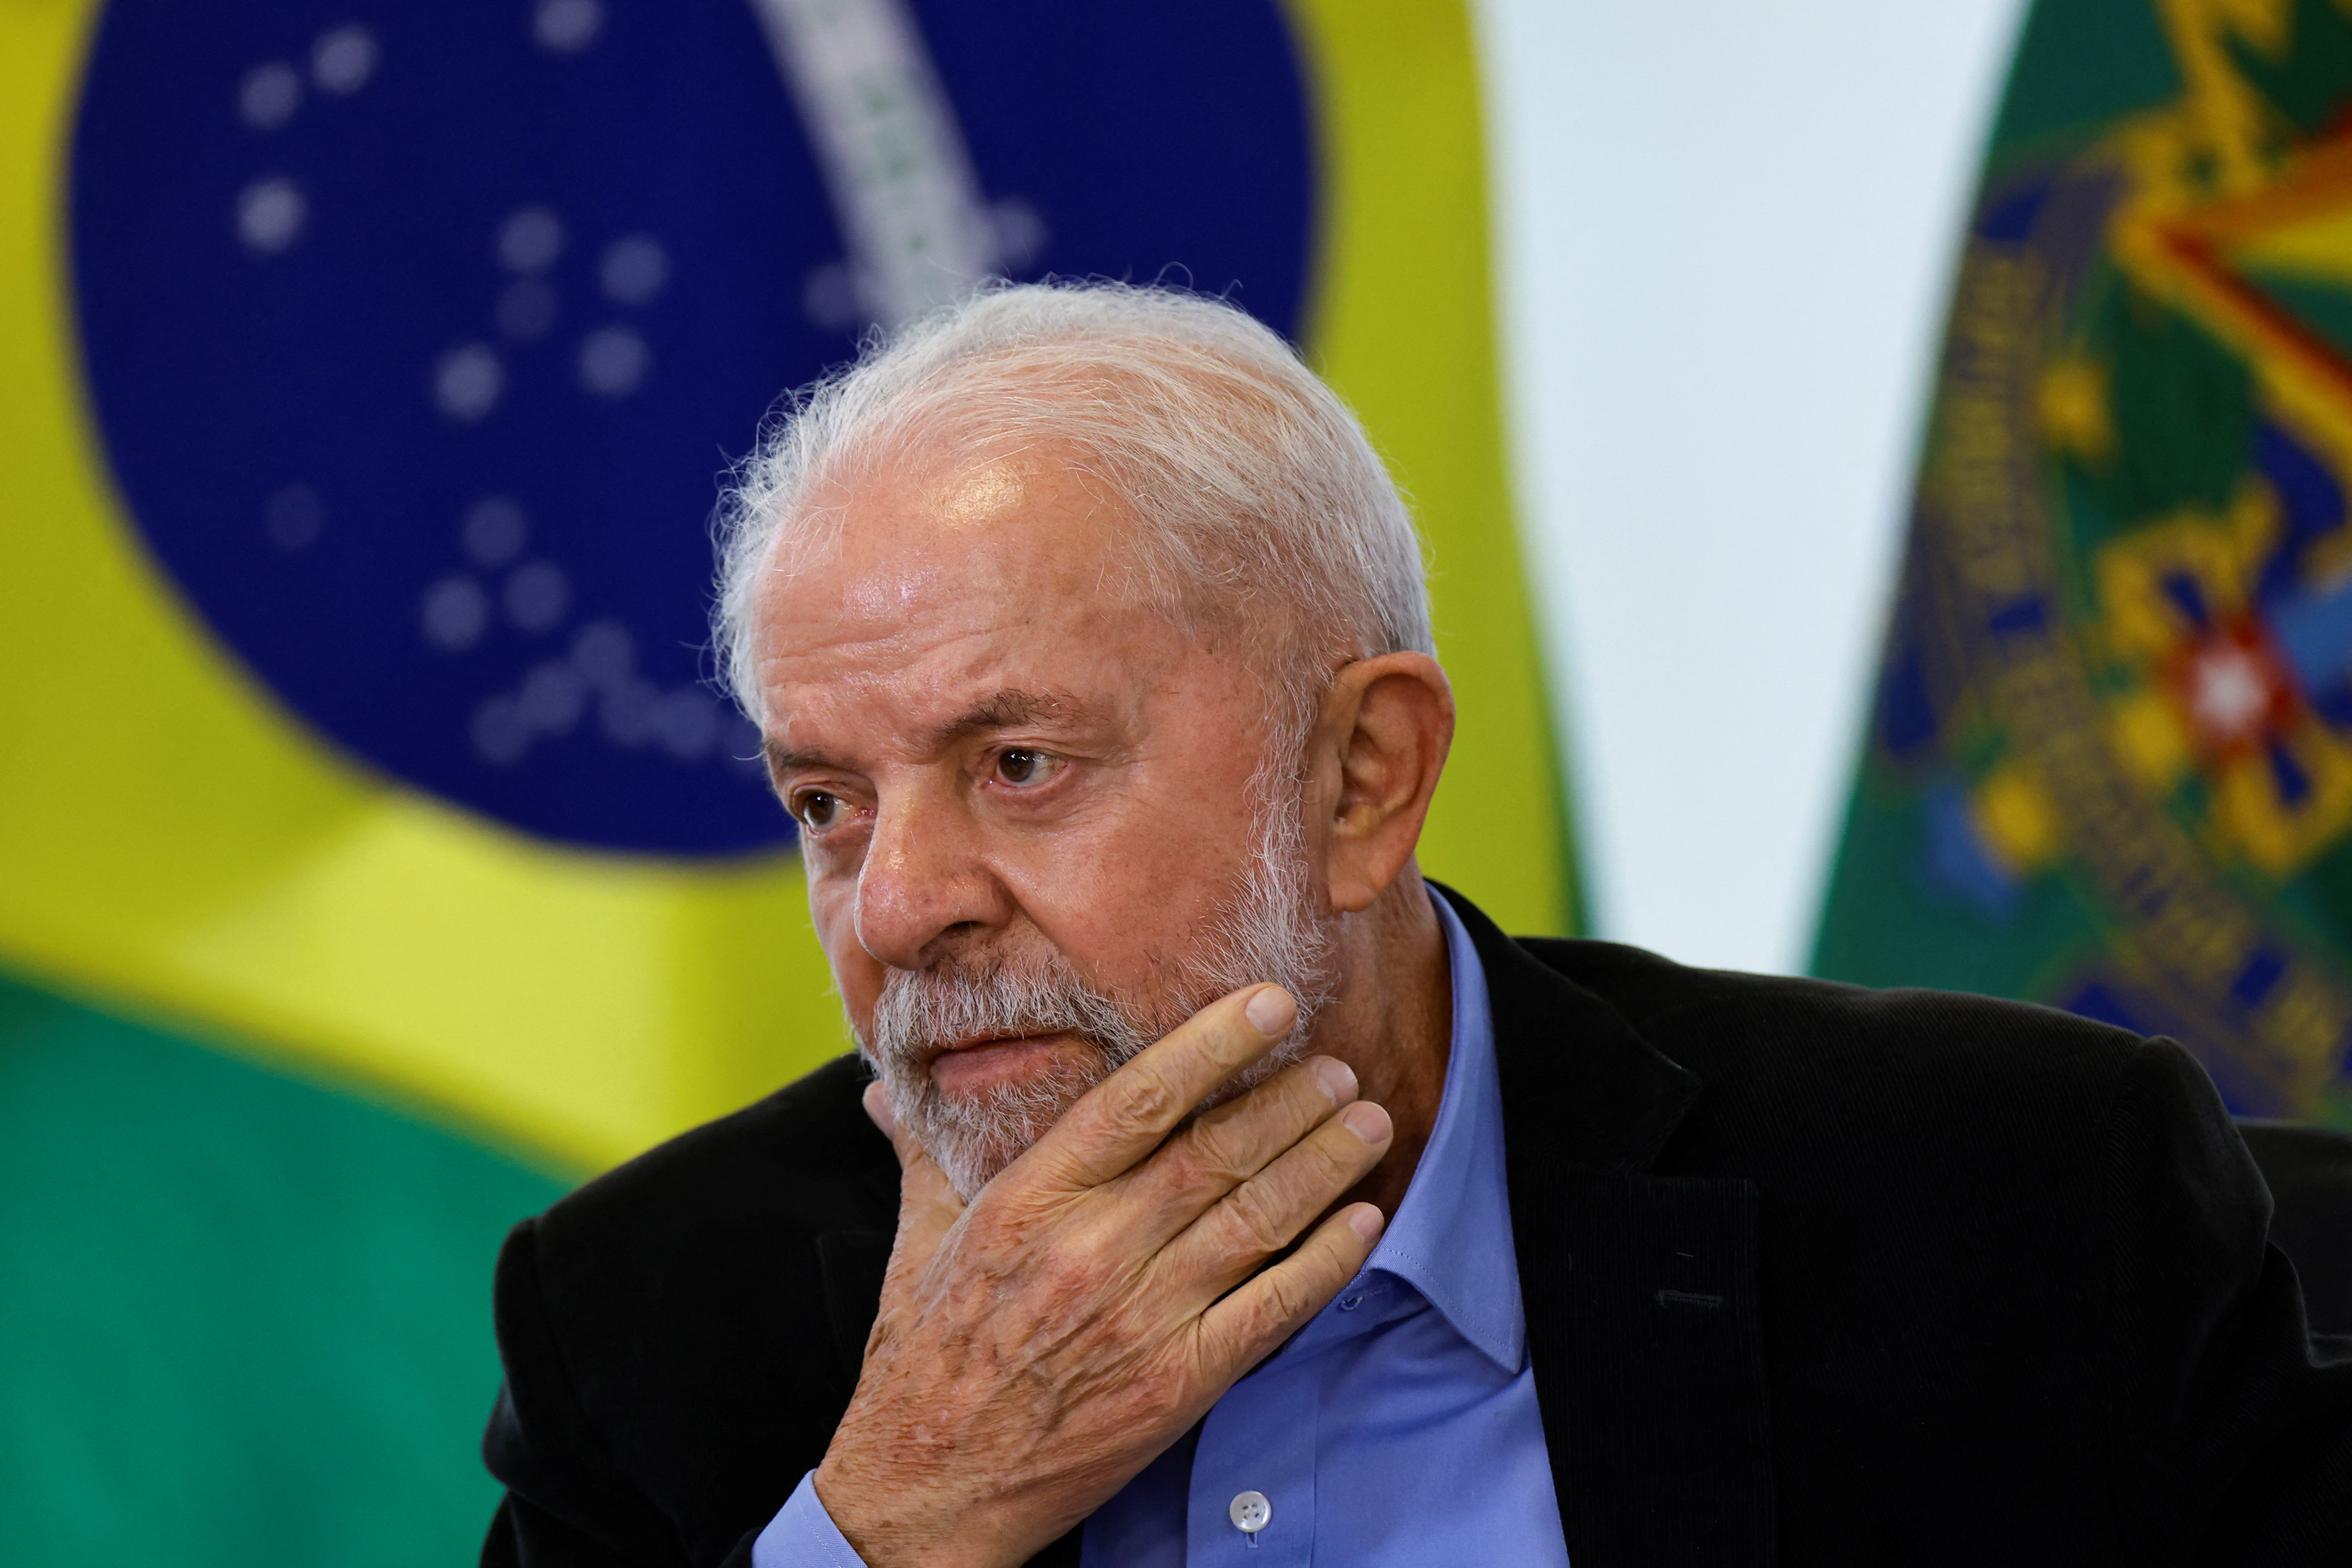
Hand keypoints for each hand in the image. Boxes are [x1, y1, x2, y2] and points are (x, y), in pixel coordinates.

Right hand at [812, 983, 1392, 1567]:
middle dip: (1289, 1101)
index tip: (1268, 1007)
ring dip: (1322, 1165)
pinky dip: (1326, 1261)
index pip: (1138, 1100)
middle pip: (1215, 1153)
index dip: (1212, 1045)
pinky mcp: (1178, 1383)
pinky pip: (1272, 1309)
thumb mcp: (915, 1239)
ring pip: (1255, 1220)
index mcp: (1029, 1202)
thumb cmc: (921, 1361)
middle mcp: (1092, 1250)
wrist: (928, 1488)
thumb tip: (888, 1089)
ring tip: (1366, 1121)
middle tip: (1338, 1065)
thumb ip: (924, 1152)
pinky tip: (1362, 1222)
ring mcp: (1142, 1319)